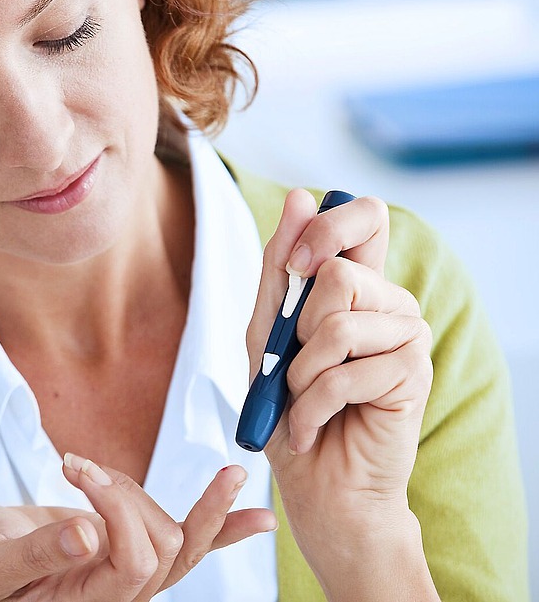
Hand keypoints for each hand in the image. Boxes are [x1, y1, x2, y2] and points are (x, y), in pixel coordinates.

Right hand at [0, 459, 273, 600]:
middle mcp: (119, 596)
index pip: (136, 561)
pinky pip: (188, 546)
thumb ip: (37, 552)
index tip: (77, 470)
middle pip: (163, 547)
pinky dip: (223, 528)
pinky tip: (259, 519)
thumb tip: (87, 534)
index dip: (119, 512)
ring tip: (82, 469)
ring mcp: (130, 576)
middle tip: (73, 465)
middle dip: (126, 496)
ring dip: (137, 493)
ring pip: (175, 536)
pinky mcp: (132, 553)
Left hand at [248, 190, 437, 598]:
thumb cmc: (288, 408)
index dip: (328, 225)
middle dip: (296, 326)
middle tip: (296, 365)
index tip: (295, 261)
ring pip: (339, 323)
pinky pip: (347, 370)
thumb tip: (300, 196)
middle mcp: (390, 302)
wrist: (315, 484)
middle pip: (340, 271)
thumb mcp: (264, 333)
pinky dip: (313, 405)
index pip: (366, 214)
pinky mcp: (414, 374)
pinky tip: (314, 426)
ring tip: (302, 400)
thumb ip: (279, 268)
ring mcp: (408, 336)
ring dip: (300, 373)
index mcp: (358, 284)